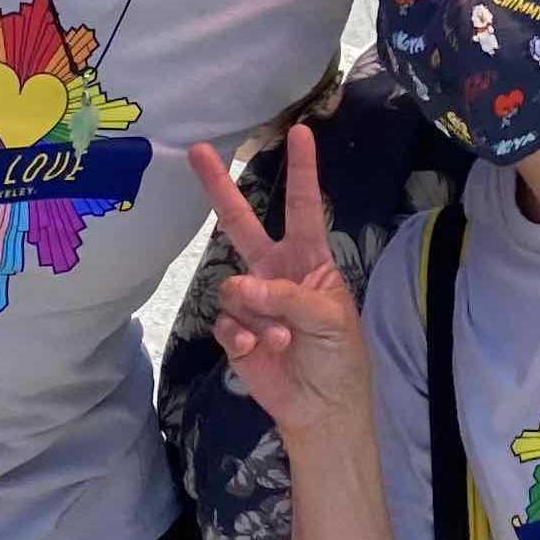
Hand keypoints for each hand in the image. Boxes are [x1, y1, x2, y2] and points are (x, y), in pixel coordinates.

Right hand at [189, 126, 372, 439]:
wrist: (321, 407)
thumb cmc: (339, 357)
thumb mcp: (330, 319)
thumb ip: (288, 296)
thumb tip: (241, 286)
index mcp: (309, 260)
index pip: (304, 207)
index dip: (302, 171)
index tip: (301, 132)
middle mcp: (275, 272)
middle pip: (242, 223)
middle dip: (220, 188)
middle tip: (200, 150)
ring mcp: (251, 300)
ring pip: (234, 287)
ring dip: (258, 316)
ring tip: (283, 340)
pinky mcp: (233, 330)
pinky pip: (226, 322)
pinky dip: (243, 339)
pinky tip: (258, 353)